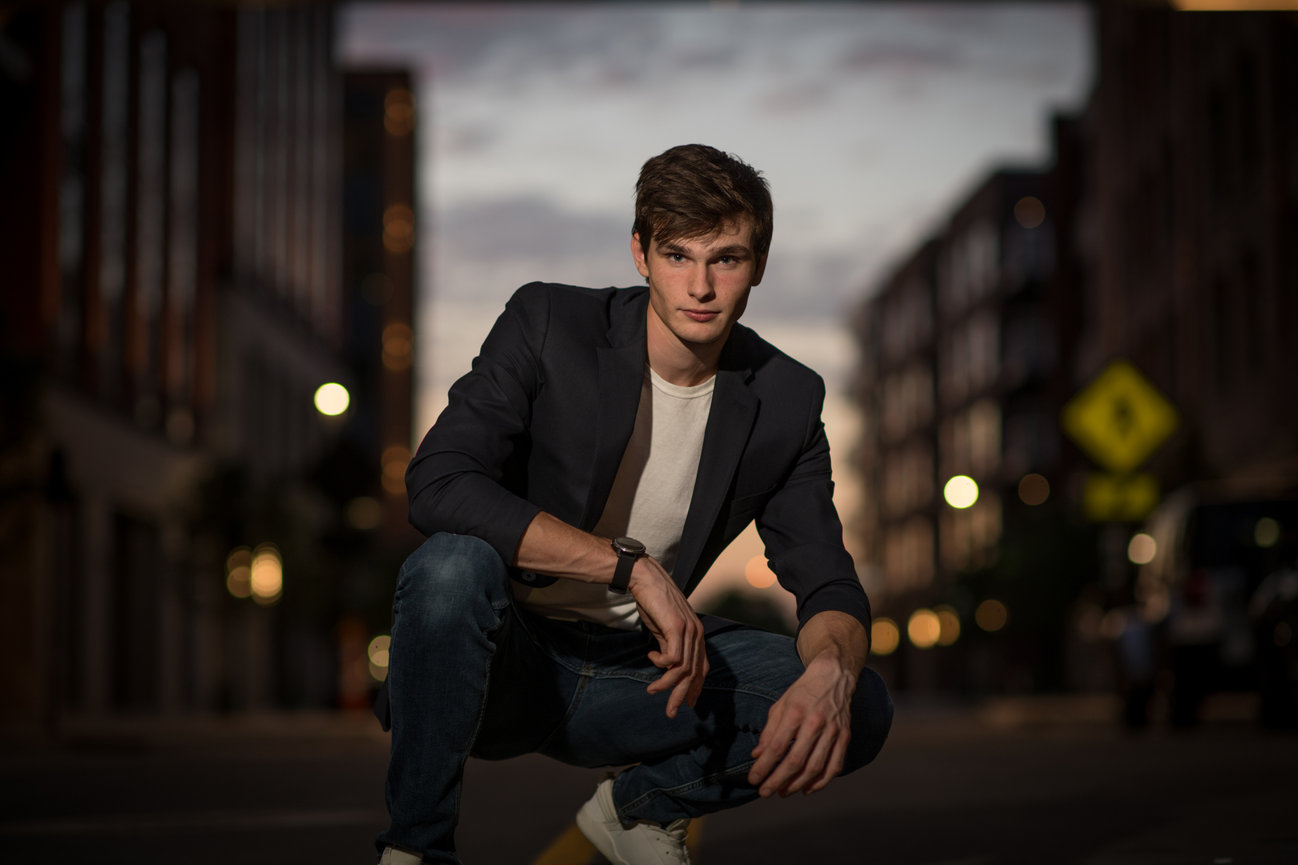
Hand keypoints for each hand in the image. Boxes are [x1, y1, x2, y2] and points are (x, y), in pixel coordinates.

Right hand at [629, 558, 708, 718]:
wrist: (646, 579)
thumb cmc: (653, 602)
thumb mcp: (664, 629)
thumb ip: (669, 647)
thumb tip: (668, 667)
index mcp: (696, 635)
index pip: (701, 668)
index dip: (696, 688)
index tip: (687, 704)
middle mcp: (697, 634)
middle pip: (694, 673)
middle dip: (682, 696)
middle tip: (671, 712)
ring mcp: (689, 630)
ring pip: (683, 669)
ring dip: (666, 684)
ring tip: (652, 690)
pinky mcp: (677, 627)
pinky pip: (673, 657)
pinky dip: (661, 663)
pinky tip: (651, 656)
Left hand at [747, 655, 855, 796]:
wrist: (834, 677)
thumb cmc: (803, 692)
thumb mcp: (780, 705)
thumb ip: (769, 731)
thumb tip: (757, 756)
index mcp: (795, 712)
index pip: (777, 746)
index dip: (763, 766)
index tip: (753, 780)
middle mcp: (815, 722)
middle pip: (795, 761)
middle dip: (777, 781)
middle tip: (765, 793)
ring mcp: (833, 731)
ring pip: (815, 767)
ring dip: (797, 785)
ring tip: (783, 792)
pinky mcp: (845, 737)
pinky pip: (835, 766)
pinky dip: (821, 782)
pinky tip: (807, 789)